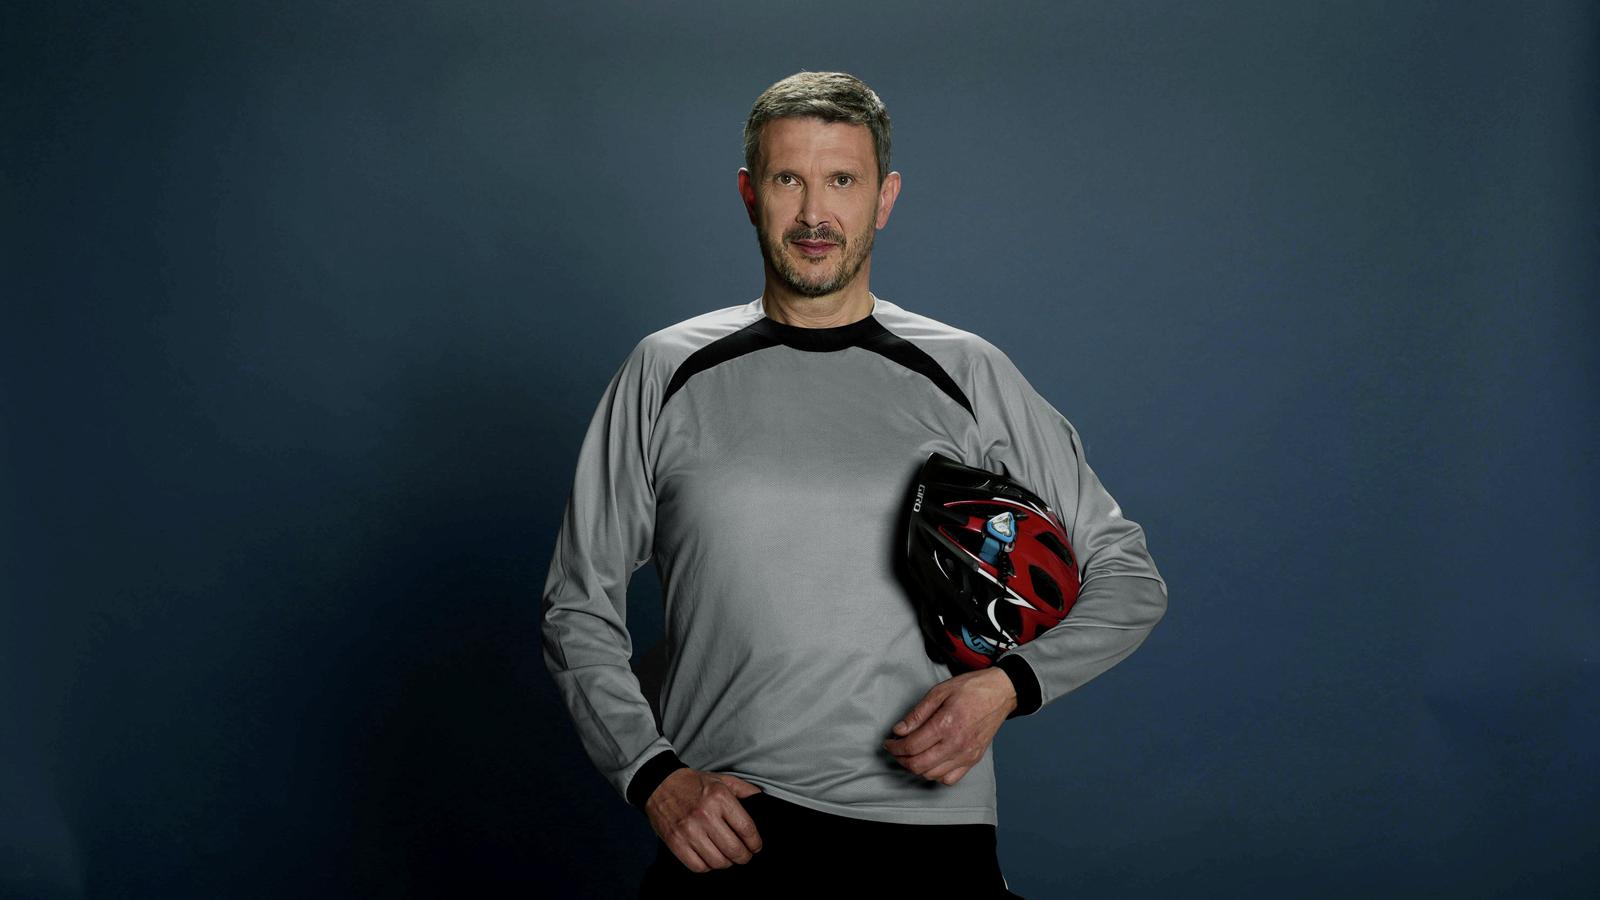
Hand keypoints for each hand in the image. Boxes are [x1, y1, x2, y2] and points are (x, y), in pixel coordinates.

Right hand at [644, 767, 764, 872]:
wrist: (659, 784)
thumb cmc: (694, 784)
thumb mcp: (721, 779)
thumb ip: (744, 789)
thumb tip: (761, 798)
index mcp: (720, 798)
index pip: (746, 829)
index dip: (755, 843)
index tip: (756, 846)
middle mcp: (705, 815)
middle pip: (734, 849)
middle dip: (744, 856)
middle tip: (744, 855)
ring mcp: (689, 830)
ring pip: (717, 861)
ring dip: (726, 863)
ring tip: (727, 857)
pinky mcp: (675, 842)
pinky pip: (698, 866)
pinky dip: (707, 866)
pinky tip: (709, 858)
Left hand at [882, 667, 1017, 784]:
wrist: (1001, 693)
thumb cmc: (971, 689)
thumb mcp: (939, 692)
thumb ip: (917, 714)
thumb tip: (899, 730)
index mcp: (946, 724)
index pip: (911, 746)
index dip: (894, 747)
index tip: (888, 743)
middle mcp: (956, 744)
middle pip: (919, 765)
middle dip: (901, 759)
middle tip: (895, 750)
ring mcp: (966, 754)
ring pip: (932, 774)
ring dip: (916, 768)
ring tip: (911, 755)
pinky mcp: (973, 759)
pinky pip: (950, 779)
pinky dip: (935, 775)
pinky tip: (931, 762)